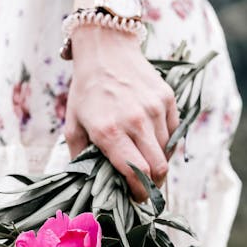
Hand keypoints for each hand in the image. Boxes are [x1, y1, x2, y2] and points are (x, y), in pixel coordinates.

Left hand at [65, 25, 179, 200]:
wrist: (106, 48)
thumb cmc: (86, 90)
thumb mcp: (73, 125)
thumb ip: (81, 157)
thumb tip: (89, 184)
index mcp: (109, 131)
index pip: (134, 173)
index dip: (139, 192)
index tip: (137, 199)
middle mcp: (135, 121)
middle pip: (158, 168)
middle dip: (154, 185)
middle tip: (146, 188)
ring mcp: (154, 109)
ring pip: (167, 152)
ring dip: (159, 163)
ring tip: (146, 162)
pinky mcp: (167, 98)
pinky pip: (173, 132)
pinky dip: (166, 143)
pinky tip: (152, 140)